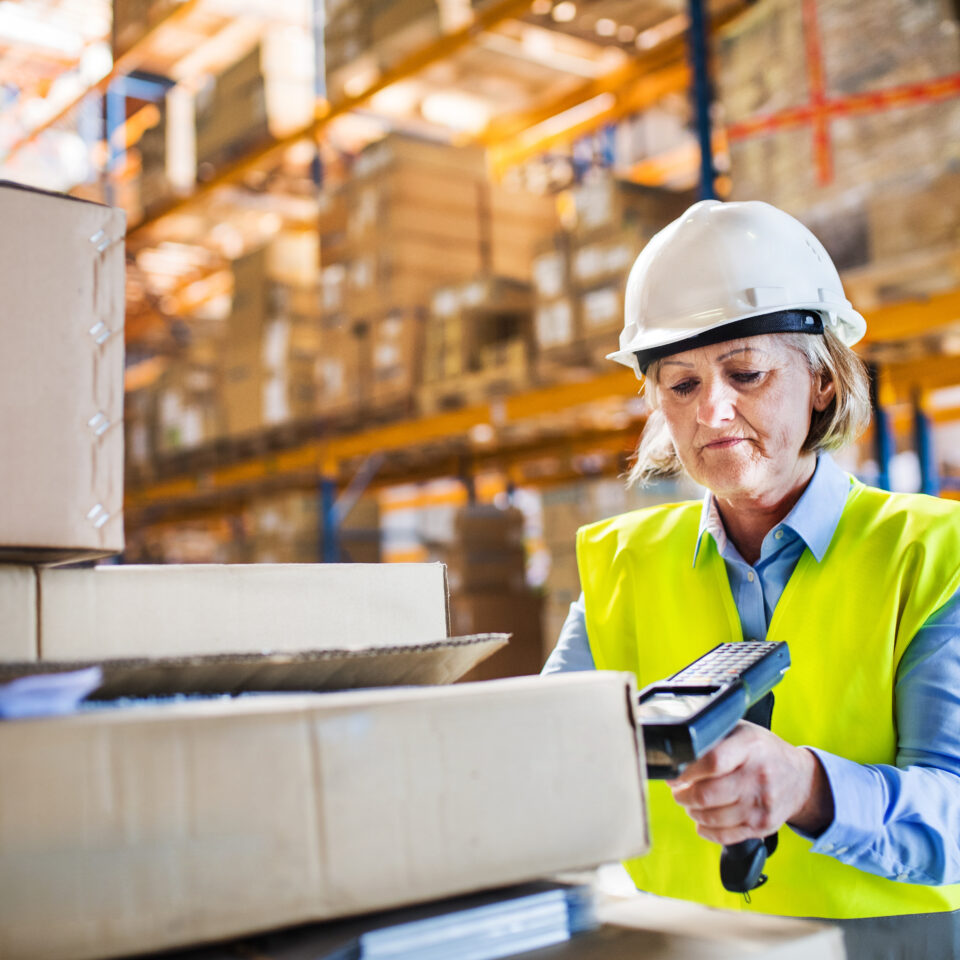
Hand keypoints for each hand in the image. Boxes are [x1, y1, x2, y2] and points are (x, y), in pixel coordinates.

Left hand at [666, 721, 833, 844]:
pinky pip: (725, 835)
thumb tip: (678, 753)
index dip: (686, 771)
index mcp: (749, 746)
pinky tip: (702, 821)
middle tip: (678, 790)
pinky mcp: (762, 826)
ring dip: (692, 811)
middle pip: (707, 794)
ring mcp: (761, 804)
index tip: (674, 774)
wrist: (800, 779)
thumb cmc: (762, 751)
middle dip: (682, 795)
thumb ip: (712, 738)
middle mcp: (757, 775)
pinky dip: (706, 830)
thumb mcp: (741, 731)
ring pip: (712, 817)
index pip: (712, 761)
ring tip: (691, 803)